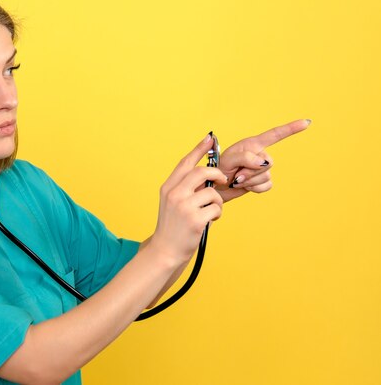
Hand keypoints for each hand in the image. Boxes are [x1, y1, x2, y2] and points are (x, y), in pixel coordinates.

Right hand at [151, 134, 227, 263]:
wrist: (165, 250)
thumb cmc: (172, 226)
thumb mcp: (172, 203)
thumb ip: (184, 188)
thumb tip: (207, 173)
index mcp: (168, 188)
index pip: (185, 163)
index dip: (199, 149)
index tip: (209, 138)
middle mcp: (174, 194)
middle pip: (201, 172)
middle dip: (216, 174)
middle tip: (222, 181)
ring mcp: (184, 207)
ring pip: (212, 192)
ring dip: (217, 202)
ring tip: (212, 211)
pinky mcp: (195, 219)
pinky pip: (216, 208)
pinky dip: (217, 214)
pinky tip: (210, 220)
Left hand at [216, 119, 310, 201]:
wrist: (215, 187)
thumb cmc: (218, 169)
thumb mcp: (229, 159)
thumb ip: (246, 157)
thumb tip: (264, 163)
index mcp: (252, 144)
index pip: (275, 134)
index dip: (291, 128)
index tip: (307, 122)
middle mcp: (259, 154)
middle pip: (268, 162)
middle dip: (251, 171)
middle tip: (236, 174)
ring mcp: (261, 169)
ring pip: (266, 176)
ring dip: (250, 181)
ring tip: (237, 179)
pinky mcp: (261, 182)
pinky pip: (266, 186)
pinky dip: (254, 188)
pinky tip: (244, 186)